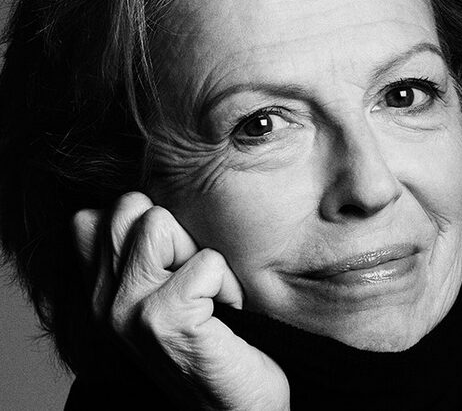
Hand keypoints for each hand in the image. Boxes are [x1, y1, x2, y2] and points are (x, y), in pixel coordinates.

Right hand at [72, 192, 289, 409]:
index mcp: (100, 292)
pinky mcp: (162, 320)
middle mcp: (103, 301)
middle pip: (130, 207)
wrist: (233, 409)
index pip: (95, 217)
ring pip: (159, 223)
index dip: (146, 224)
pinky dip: (228, 285)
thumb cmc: (210, 347)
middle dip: (177, 232)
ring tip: (210, 296)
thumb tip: (151, 204)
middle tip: (197, 280)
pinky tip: (227, 315)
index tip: (175, 266)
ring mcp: (127, 310)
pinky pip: (206, 262)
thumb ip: (145, 258)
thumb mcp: (164, 299)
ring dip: (201, 256)